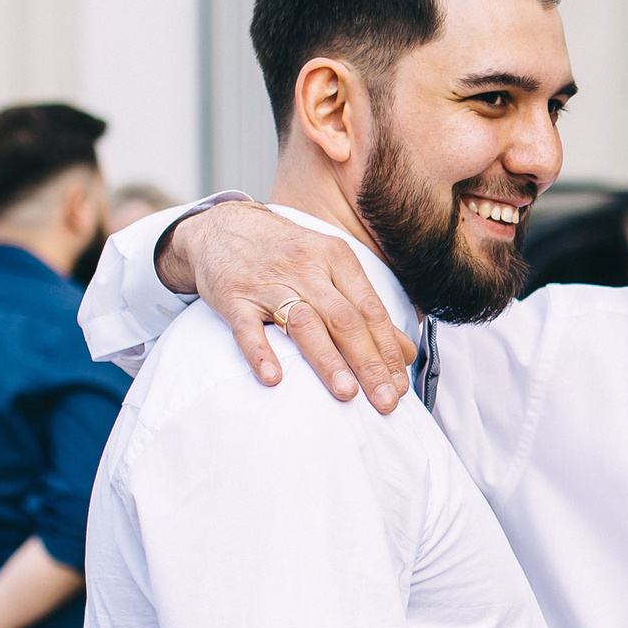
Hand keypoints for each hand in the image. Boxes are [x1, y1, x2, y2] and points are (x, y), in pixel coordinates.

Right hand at [167, 202, 415, 410]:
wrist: (223, 226)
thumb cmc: (286, 253)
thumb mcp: (330, 267)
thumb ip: (365, 309)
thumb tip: (404, 353)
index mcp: (336, 258)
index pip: (370, 310)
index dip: (388, 350)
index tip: (400, 385)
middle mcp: (306, 268)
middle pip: (345, 320)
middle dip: (369, 363)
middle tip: (385, 401)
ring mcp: (268, 282)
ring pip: (304, 323)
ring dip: (328, 361)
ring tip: (347, 394)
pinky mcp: (232, 296)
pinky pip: (246, 327)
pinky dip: (261, 353)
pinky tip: (274, 379)